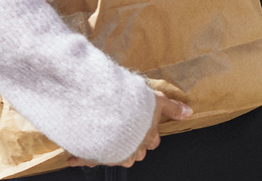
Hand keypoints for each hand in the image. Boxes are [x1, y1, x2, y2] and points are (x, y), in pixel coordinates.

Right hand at [68, 90, 190, 167]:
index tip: (141, 126)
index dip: (147, 134)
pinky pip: (87, 159)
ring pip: (112, 158)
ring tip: (99, 139)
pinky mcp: (95, 154)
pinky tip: (73, 157)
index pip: (152, 142)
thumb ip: (172, 108)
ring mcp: (113, 153)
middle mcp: (132, 149)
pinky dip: (80, 158)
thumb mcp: (158, 101)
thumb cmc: (134, 105)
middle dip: (129, 144)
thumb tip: (188, 112)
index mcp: (147, 138)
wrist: (109, 110)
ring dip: (106, 151)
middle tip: (122, 131)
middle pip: (133, 152)